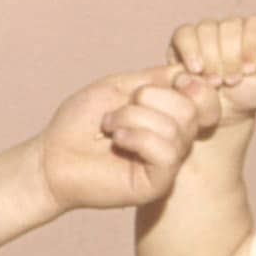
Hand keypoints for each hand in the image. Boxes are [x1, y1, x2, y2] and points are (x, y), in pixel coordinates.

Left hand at [39, 70, 203, 211]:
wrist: (52, 157)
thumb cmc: (80, 122)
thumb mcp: (118, 87)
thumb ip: (155, 78)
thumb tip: (190, 72)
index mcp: (169, 116)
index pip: (203, 97)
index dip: (187, 83)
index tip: (148, 85)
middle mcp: (175, 140)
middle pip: (190, 108)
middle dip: (148, 98)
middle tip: (117, 110)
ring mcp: (168, 164)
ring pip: (176, 128)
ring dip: (133, 117)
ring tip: (109, 126)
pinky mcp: (158, 183)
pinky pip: (167, 152)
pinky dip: (138, 137)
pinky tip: (116, 140)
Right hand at [168, 15, 255, 129]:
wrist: (218, 114)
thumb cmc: (248, 97)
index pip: (255, 24)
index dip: (251, 46)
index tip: (249, 70)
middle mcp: (232, 26)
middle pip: (230, 26)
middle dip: (230, 58)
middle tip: (232, 81)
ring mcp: (207, 30)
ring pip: (208, 30)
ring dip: (211, 60)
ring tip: (215, 82)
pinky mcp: (184, 38)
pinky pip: (185, 34)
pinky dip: (190, 52)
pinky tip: (196, 70)